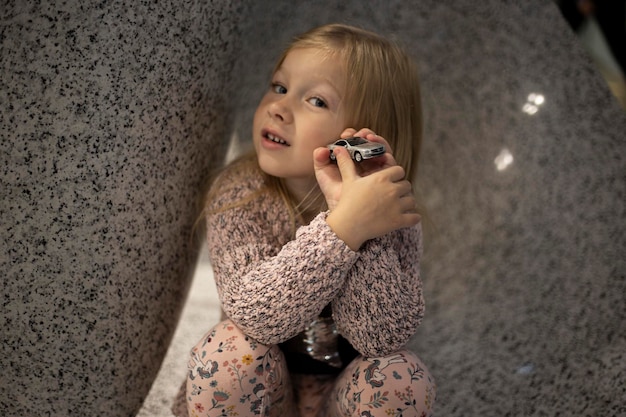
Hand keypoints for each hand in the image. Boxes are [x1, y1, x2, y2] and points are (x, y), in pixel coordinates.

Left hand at [313, 127, 394, 210]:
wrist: (345, 213)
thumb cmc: (335, 194)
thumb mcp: (325, 175)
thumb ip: (320, 160)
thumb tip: (322, 149)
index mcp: (351, 159)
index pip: (354, 142)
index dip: (352, 136)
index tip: (346, 135)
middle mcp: (365, 162)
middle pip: (369, 144)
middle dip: (366, 135)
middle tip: (361, 134)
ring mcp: (376, 169)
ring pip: (381, 150)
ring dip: (378, 142)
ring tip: (371, 138)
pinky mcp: (386, 178)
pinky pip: (390, 165)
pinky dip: (387, 156)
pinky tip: (382, 154)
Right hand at [314, 129, 419, 250]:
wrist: (348, 226)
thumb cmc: (347, 202)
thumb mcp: (349, 180)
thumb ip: (346, 163)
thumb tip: (339, 147)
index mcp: (382, 178)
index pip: (399, 171)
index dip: (395, 175)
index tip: (390, 181)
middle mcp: (392, 190)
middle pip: (407, 185)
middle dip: (401, 189)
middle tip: (393, 195)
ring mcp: (397, 206)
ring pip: (412, 201)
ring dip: (407, 203)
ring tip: (399, 206)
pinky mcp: (399, 221)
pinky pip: (415, 217)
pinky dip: (413, 217)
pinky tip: (407, 217)